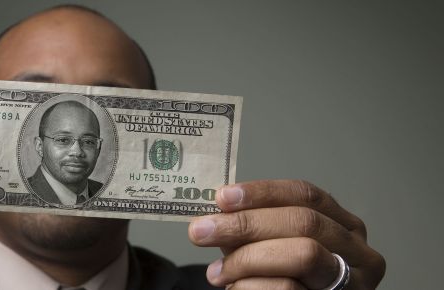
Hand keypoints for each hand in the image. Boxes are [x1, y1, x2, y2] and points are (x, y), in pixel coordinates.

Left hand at [188, 180, 384, 288]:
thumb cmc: (283, 282)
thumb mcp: (270, 248)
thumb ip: (253, 230)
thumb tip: (216, 215)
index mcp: (343, 225)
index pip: (305, 194)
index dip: (262, 192)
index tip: (222, 198)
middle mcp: (358, 251)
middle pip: (303, 222)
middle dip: (246, 224)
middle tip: (201, 231)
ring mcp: (354, 282)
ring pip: (303, 255)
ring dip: (248, 259)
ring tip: (217, 272)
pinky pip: (291, 288)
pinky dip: (253, 286)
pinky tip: (235, 288)